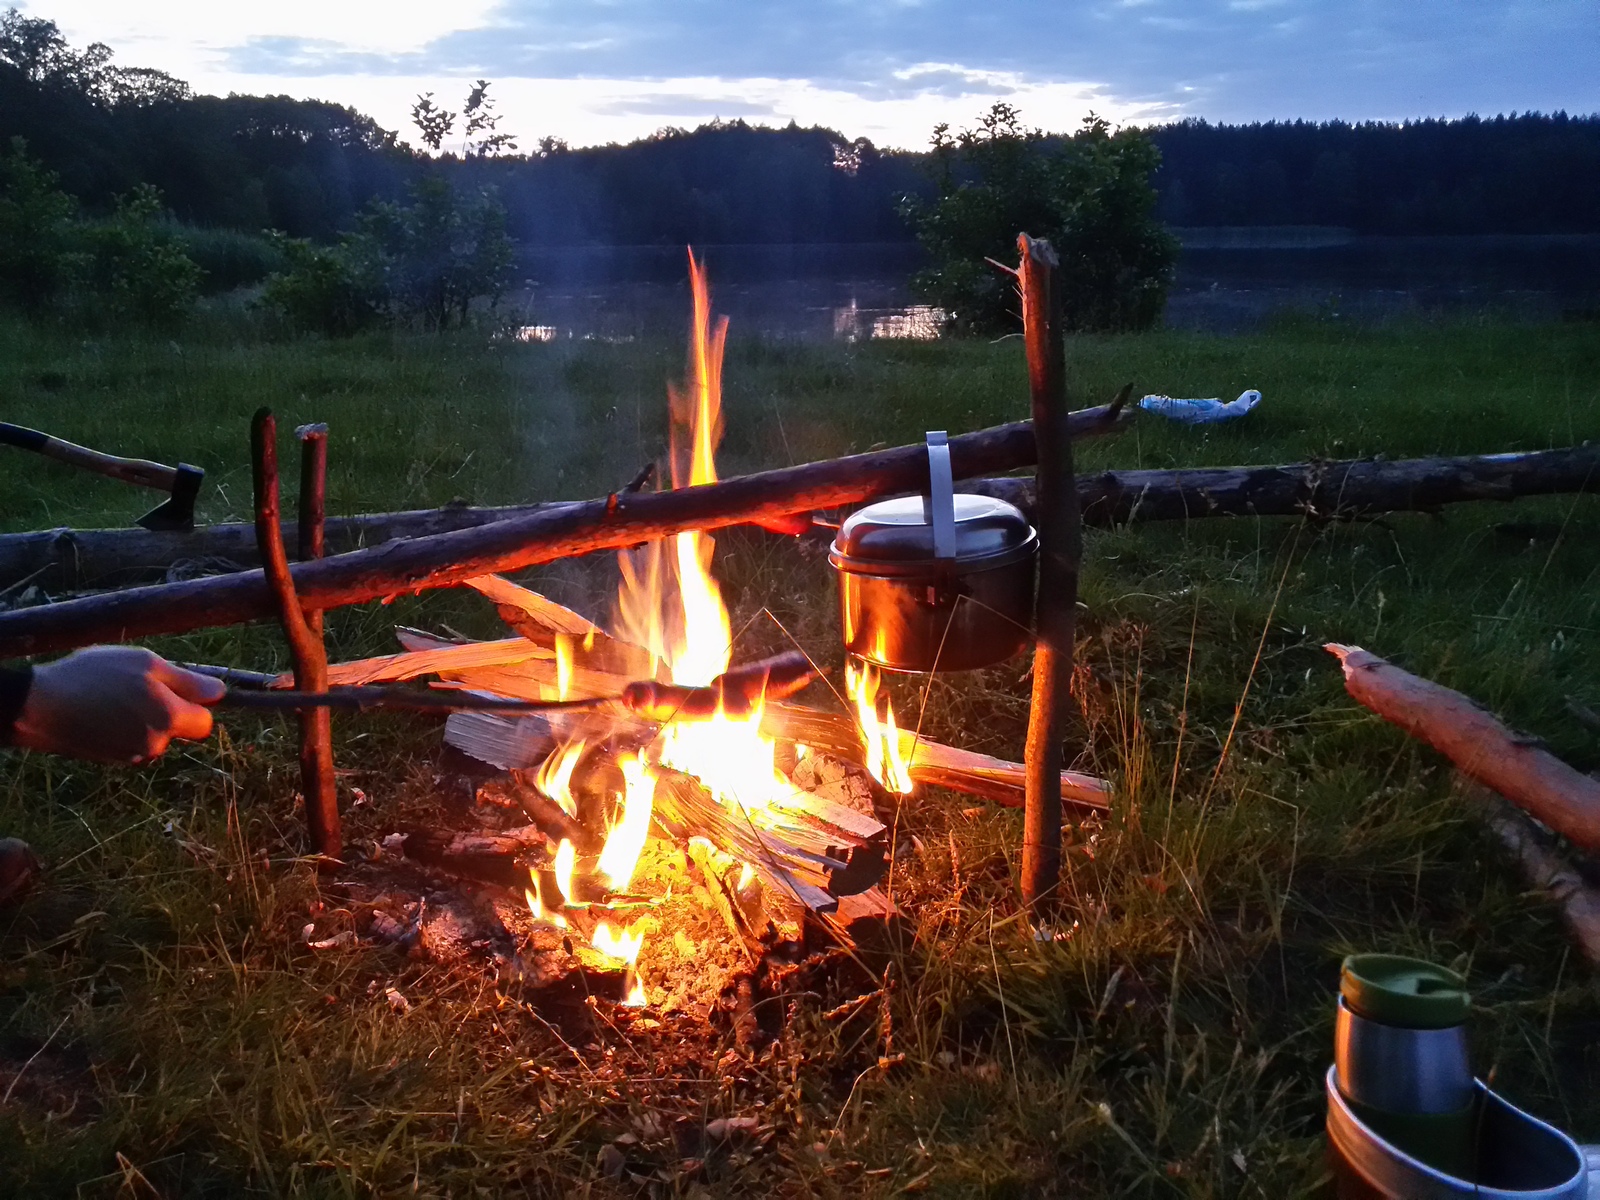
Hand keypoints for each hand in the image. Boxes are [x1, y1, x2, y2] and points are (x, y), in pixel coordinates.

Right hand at [12, 647, 225, 764]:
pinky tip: (104, 712)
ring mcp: (134, 755)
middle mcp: (156, 744)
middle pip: (180, 729)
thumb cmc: (94, 676)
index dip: (196, 704)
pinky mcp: (114, 760)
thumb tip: (220, 693)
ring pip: (156, 735)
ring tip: (116, 696)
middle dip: (170, 711)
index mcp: (170, 719)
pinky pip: (135, 742)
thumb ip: (187, 681)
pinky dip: (127, 729)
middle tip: (140, 687)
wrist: (41, 706)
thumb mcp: (145, 664)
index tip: (179, 688)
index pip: (205, 723)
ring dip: (146, 718)